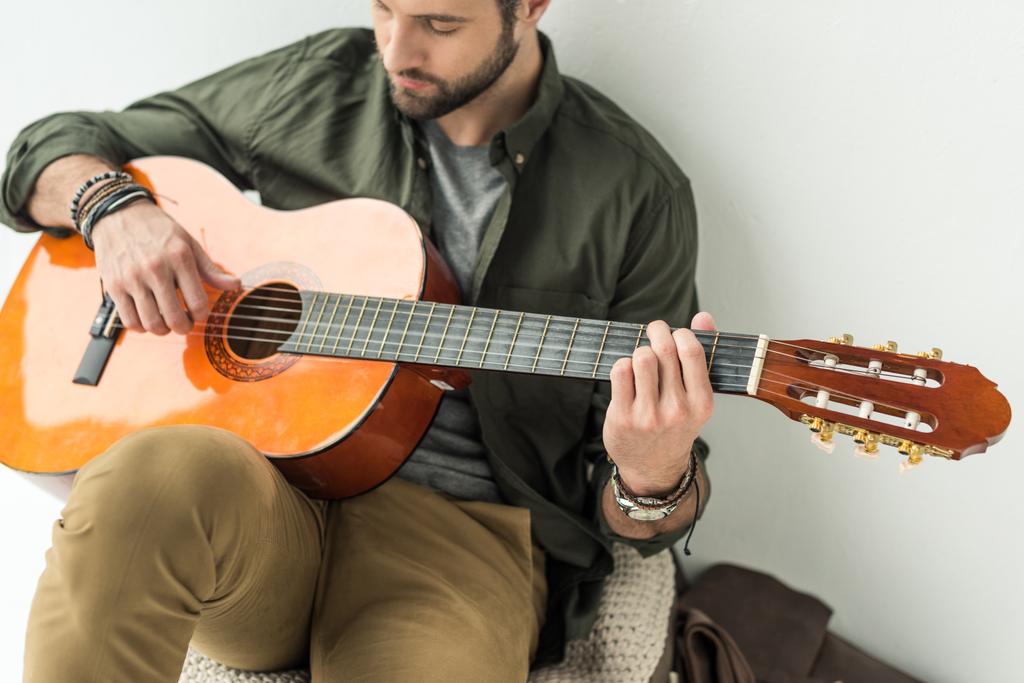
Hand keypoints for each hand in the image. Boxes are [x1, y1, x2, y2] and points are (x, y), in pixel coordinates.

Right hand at [92, 201, 239, 334]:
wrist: (118, 214)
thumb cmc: (159, 231)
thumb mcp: (189, 244)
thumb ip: (211, 270)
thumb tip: (237, 285)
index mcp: (179, 258)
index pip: (198, 303)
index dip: (202, 316)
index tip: (199, 313)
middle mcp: (155, 269)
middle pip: (174, 319)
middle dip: (184, 327)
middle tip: (184, 322)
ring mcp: (132, 278)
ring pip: (151, 324)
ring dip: (163, 330)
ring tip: (166, 322)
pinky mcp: (113, 286)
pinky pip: (129, 321)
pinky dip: (141, 327)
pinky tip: (147, 318)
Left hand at [604, 312, 716, 495]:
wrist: (653, 467)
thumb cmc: (676, 424)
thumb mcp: (696, 396)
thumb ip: (700, 354)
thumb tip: (703, 316)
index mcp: (702, 403)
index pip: (692, 350)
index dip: (680, 333)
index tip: (674, 333)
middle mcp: (677, 410)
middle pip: (664, 350)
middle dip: (657, 332)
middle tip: (654, 331)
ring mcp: (649, 415)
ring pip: (641, 358)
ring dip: (640, 351)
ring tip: (642, 359)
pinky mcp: (623, 416)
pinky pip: (620, 370)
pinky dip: (622, 365)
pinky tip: (628, 374)